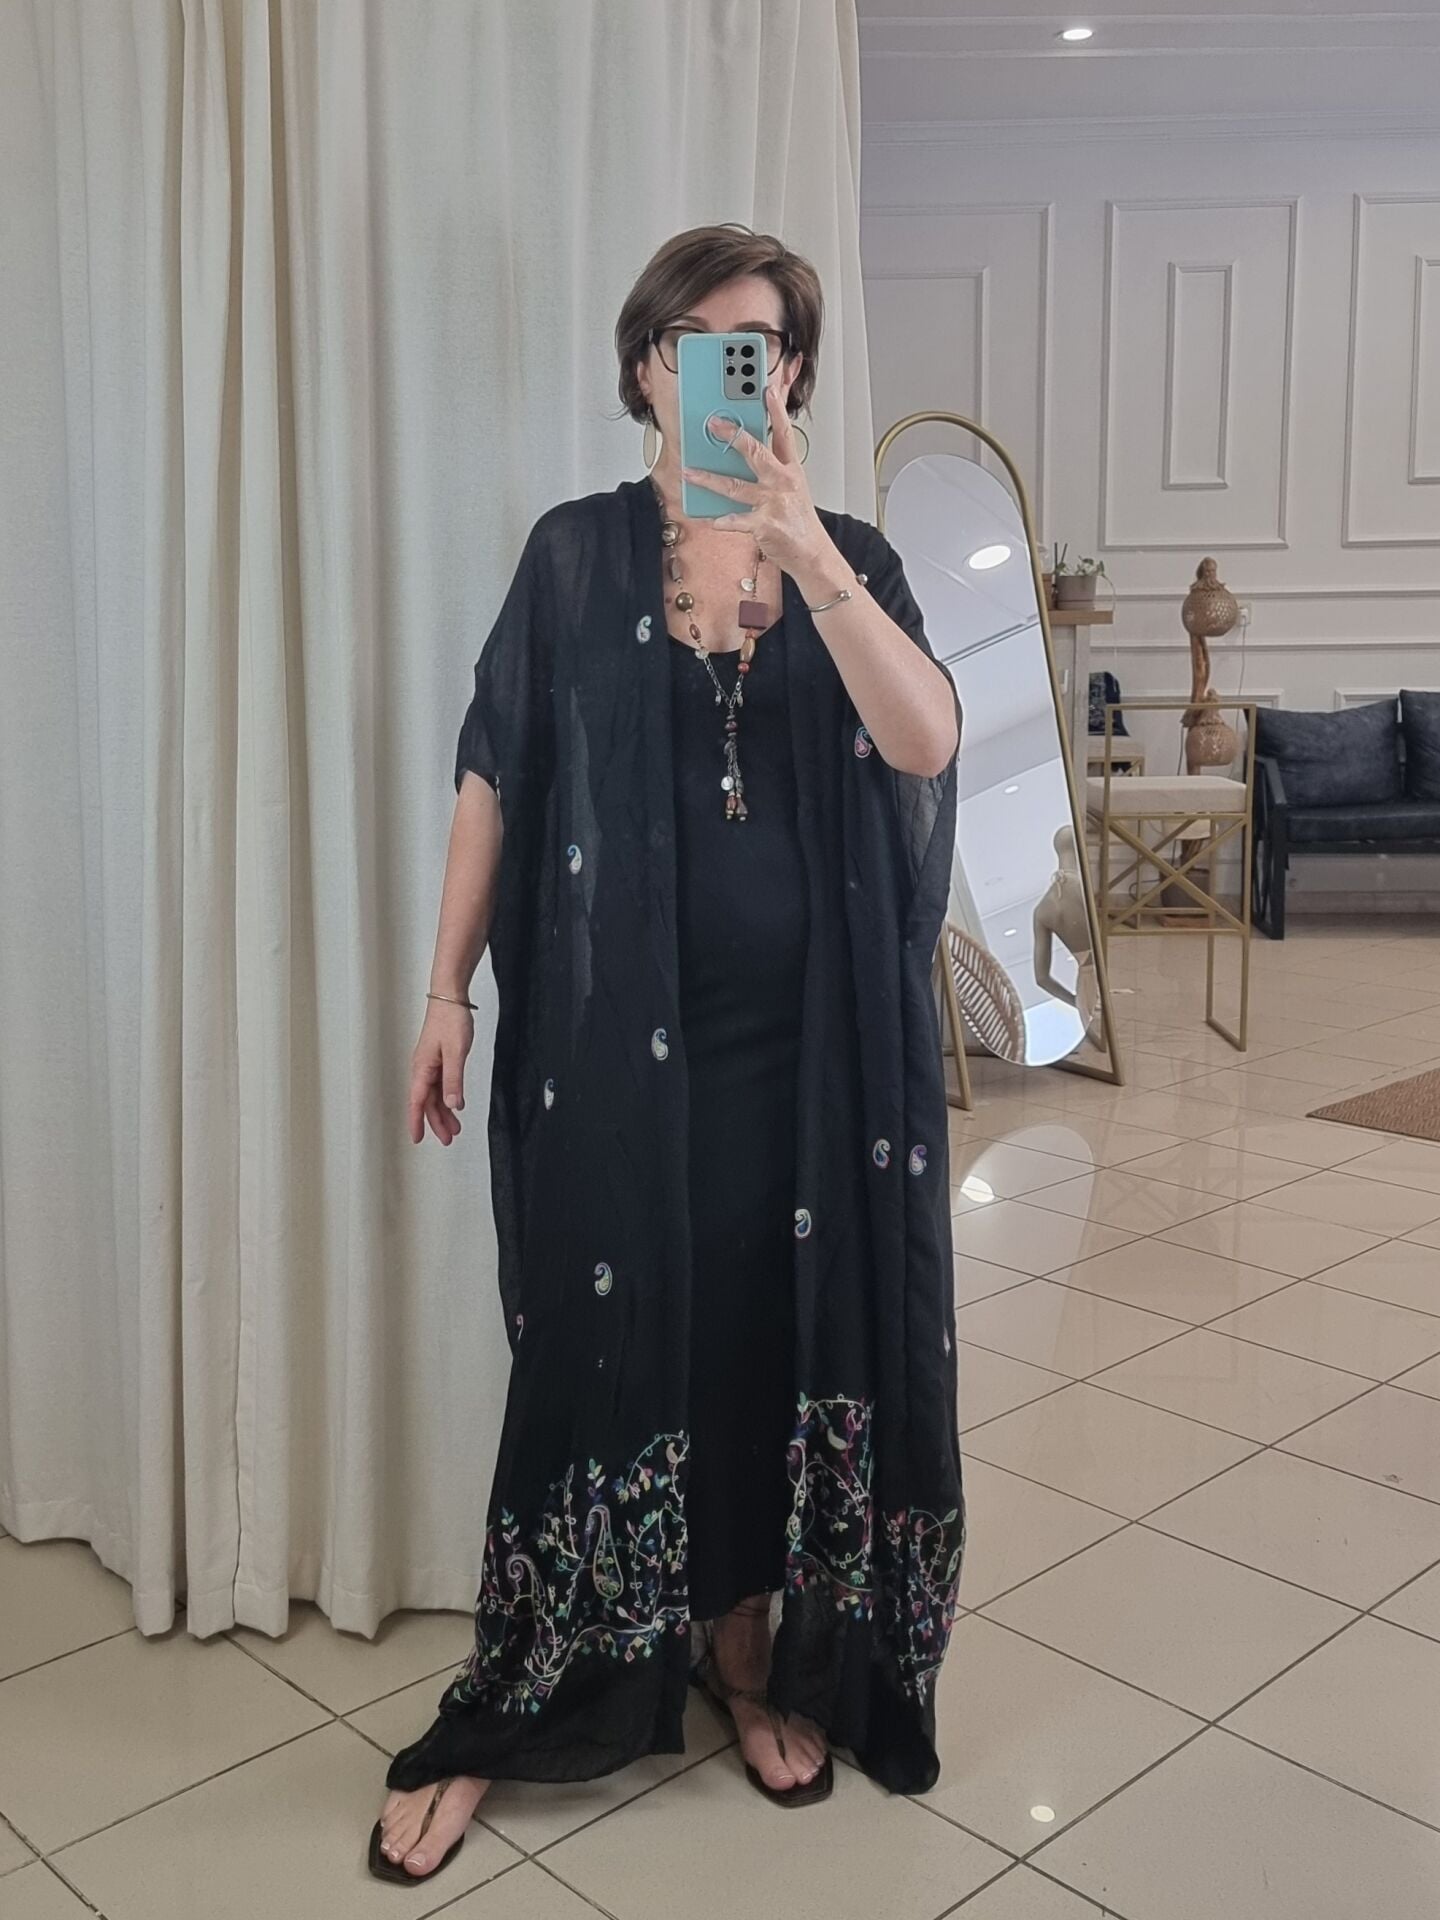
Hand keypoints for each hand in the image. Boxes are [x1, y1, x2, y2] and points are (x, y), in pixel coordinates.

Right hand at [409, 1001, 473, 1145]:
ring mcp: (430, 1063)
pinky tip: (456, 1104)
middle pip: (427, 1102)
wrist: (451, 997)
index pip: (417, 1102)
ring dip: (443, 1111)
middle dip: (436, 1122)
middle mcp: (422, 1068)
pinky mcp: (438, 1058)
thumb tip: (452, 1104)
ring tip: (455, 1127)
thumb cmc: (450, 1019)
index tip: (417, 1139)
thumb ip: (454, 1080)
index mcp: (422, 1068)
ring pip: (434, 1094)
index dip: (417, 1122)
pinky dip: (447, 1096)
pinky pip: (440, 1084)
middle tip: (448, 1138)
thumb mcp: (456, 1052)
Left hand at [683, 384, 830, 576]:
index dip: (776, 409)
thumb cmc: (799, 520)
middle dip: (734, 436)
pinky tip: (710, 518)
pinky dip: (721, 520)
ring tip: (689, 472)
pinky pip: (736, 520)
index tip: (767, 389)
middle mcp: (782, 482)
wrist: (812, 553)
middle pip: (756, 453)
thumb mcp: (793, 487)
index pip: (783, 433)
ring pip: (735, 486)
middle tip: (714, 424)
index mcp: (791, 469)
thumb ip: (773, 466)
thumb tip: (750, 448)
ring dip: (709, 479)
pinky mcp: (764, 525)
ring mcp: (773, 503)